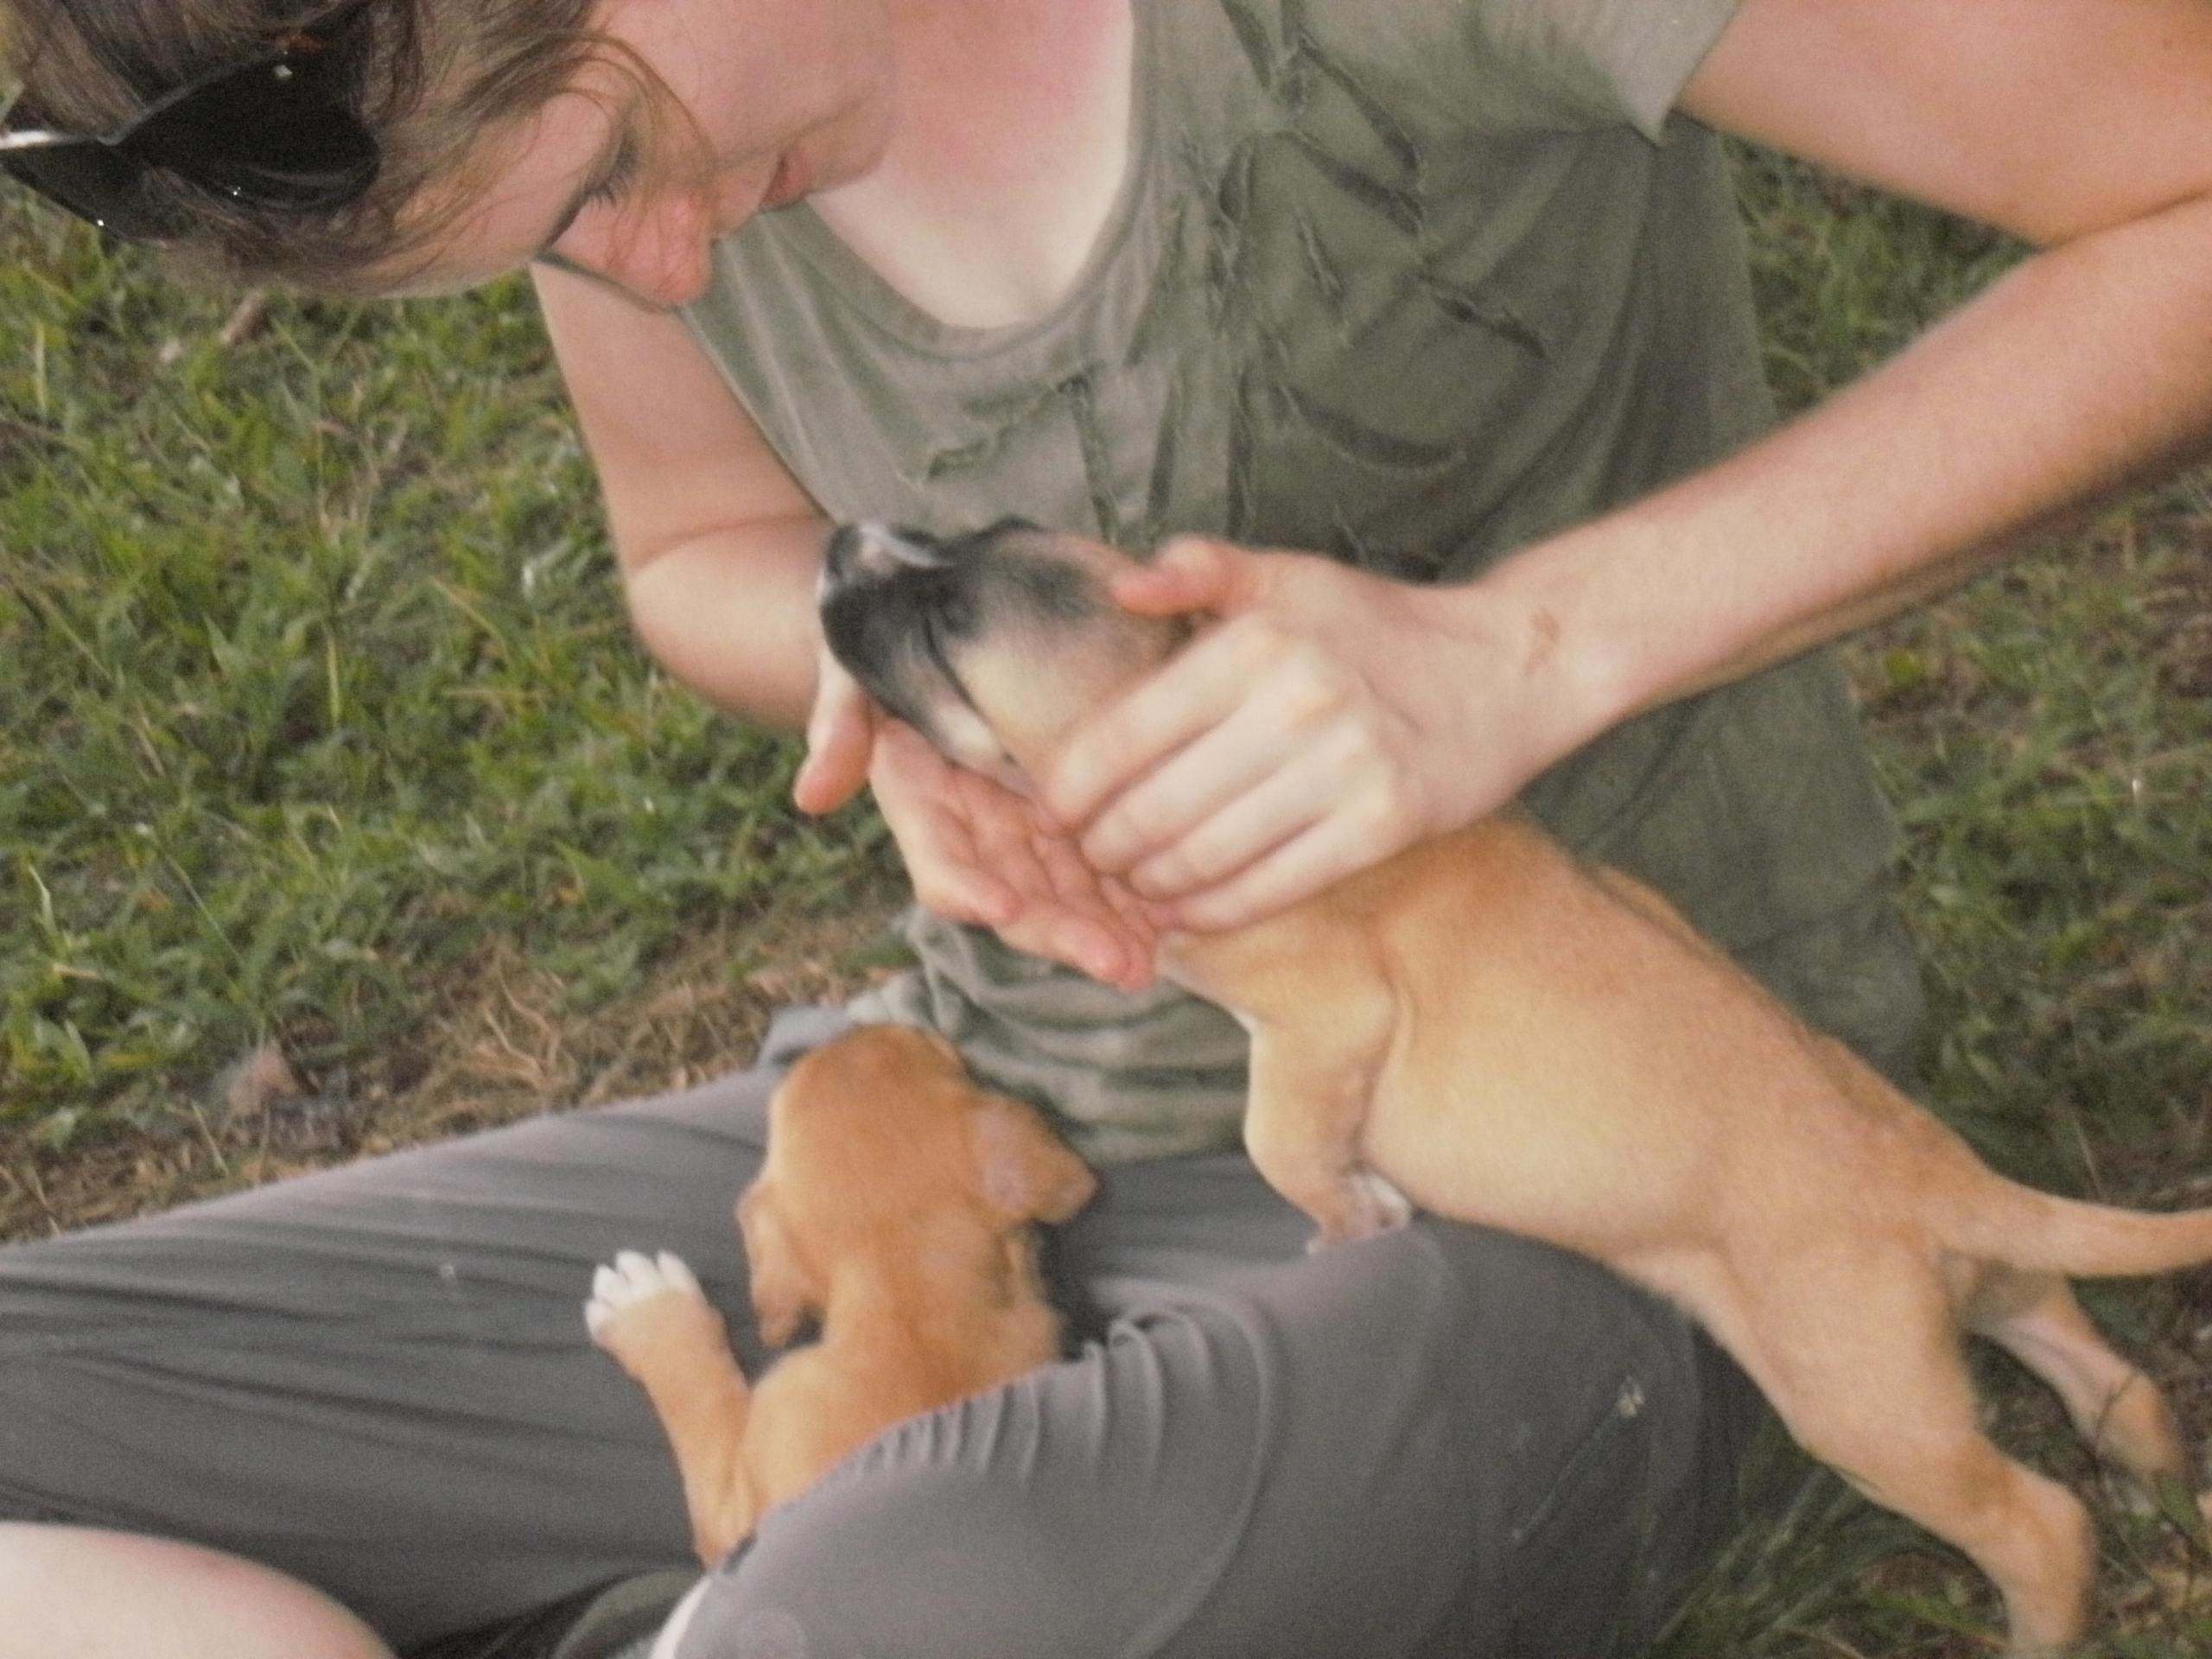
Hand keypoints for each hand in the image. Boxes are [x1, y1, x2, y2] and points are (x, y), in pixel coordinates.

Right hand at [794, 649, 1161, 989]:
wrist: (928, 615)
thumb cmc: (883, 641)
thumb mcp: (850, 672)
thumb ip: (839, 726)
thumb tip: (810, 796)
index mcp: (920, 803)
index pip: (941, 865)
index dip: (970, 890)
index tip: (1004, 906)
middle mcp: (974, 830)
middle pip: (1017, 897)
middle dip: (1063, 933)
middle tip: (1116, 962)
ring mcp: (1022, 827)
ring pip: (1066, 893)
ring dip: (1107, 931)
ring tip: (1149, 960)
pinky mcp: (1066, 814)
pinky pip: (1101, 864)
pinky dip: (1132, 896)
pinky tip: (1172, 920)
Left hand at [1041, 536, 1559, 931]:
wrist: (1506, 669)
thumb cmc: (1379, 630)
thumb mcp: (1290, 578)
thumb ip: (1201, 572)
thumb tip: (1122, 586)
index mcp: (1257, 641)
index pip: (1128, 732)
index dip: (1075, 787)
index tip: (1055, 813)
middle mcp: (1298, 700)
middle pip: (1158, 805)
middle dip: (1106, 847)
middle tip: (1089, 861)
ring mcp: (1345, 766)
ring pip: (1210, 854)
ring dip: (1154, 885)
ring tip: (1132, 888)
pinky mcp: (1385, 822)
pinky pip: (1274, 884)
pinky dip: (1217, 910)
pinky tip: (1187, 913)